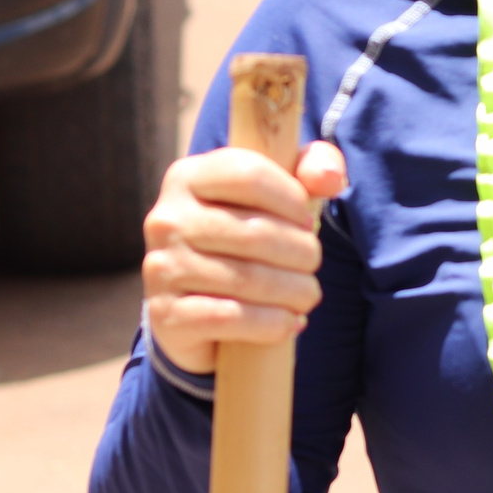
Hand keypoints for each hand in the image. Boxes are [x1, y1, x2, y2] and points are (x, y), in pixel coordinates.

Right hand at [142, 141, 347, 376]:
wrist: (199, 310)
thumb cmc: (249, 239)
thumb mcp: (281, 194)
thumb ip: (315, 167)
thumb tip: (330, 179)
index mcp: (188, 177)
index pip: (249, 174)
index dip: (292, 200)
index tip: (306, 222)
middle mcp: (166, 220)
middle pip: (256, 233)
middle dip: (302, 253)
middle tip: (312, 265)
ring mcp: (162, 269)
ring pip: (249, 280)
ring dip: (296, 292)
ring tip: (307, 295)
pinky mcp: (167, 316)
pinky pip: (233, 318)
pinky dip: (273, 324)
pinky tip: (289, 323)